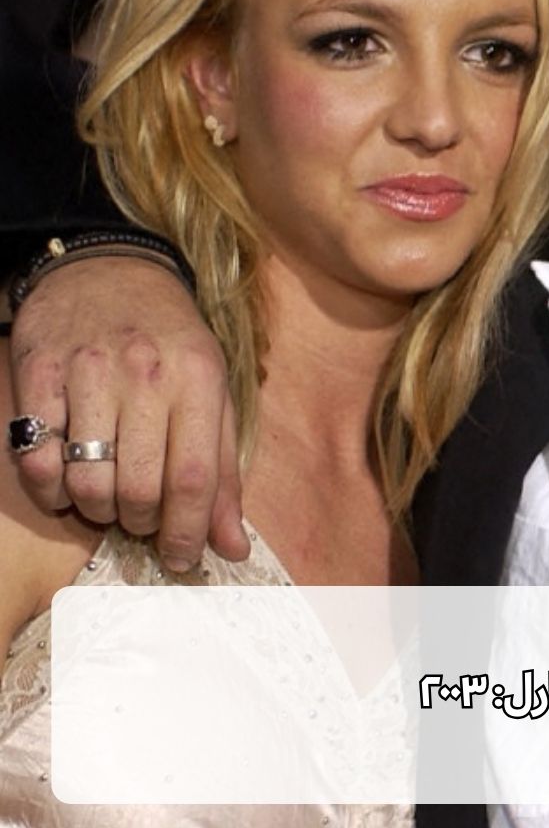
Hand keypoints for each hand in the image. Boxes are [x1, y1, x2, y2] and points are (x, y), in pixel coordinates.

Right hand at [9, 257, 247, 569]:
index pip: (195, 478)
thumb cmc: (170, 340)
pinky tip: (65, 482)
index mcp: (199, 378)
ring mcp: (88, 371)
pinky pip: (36, 458)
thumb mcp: (213, 392)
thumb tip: (232, 547)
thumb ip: (224, 471)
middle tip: (142, 518)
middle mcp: (146, 373)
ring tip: (106, 499)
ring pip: (87, 480)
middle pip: (140, 488)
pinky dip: (50, 489)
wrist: (108, 268)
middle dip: (141, 523)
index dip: (187, 533)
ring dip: (96, 510)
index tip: (181, 559)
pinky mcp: (38, 372)